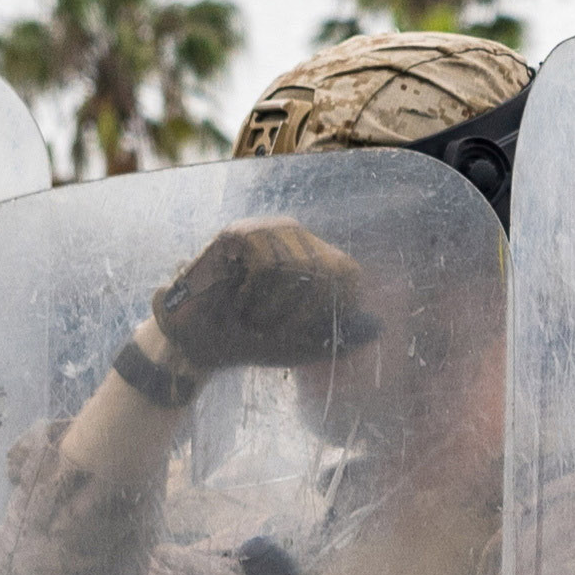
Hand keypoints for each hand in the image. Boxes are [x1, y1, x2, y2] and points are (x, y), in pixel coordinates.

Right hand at [144, 217, 380, 376]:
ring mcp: (265, 230)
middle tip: (268, 327)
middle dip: (300, 314)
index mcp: (314, 256)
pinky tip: (236, 300)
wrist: (194, 341)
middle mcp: (295, 236)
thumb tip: (380, 328)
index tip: (305, 332)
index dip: (334, 306)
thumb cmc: (249, 340)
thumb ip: (337, 337)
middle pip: (326, 272)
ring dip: (272, 307)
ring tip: (249, 315)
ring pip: (295, 269)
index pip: (347, 273)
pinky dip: (252, 294)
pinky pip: (265, 265)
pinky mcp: (237, 233)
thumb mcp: (301, 344)